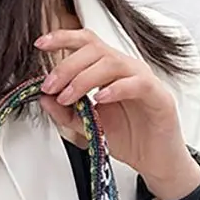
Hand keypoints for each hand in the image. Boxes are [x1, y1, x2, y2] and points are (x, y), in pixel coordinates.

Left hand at [36, 29, 199, 199]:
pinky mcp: (159, 97)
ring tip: (68, 97)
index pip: (87, 43)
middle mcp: (126, 69)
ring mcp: (143, 80)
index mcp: (110, 71)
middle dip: (67, 66)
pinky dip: (116, 89)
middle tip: (50, 86)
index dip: (63, 38)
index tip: (40, 44)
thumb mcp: (88, 126)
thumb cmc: (128, 139)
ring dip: (83, 79)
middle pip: (95, 50)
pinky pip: (137, 84)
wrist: (154, 161)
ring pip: (112, 63)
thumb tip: (43, 98)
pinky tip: (99, 100)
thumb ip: (66, 113)